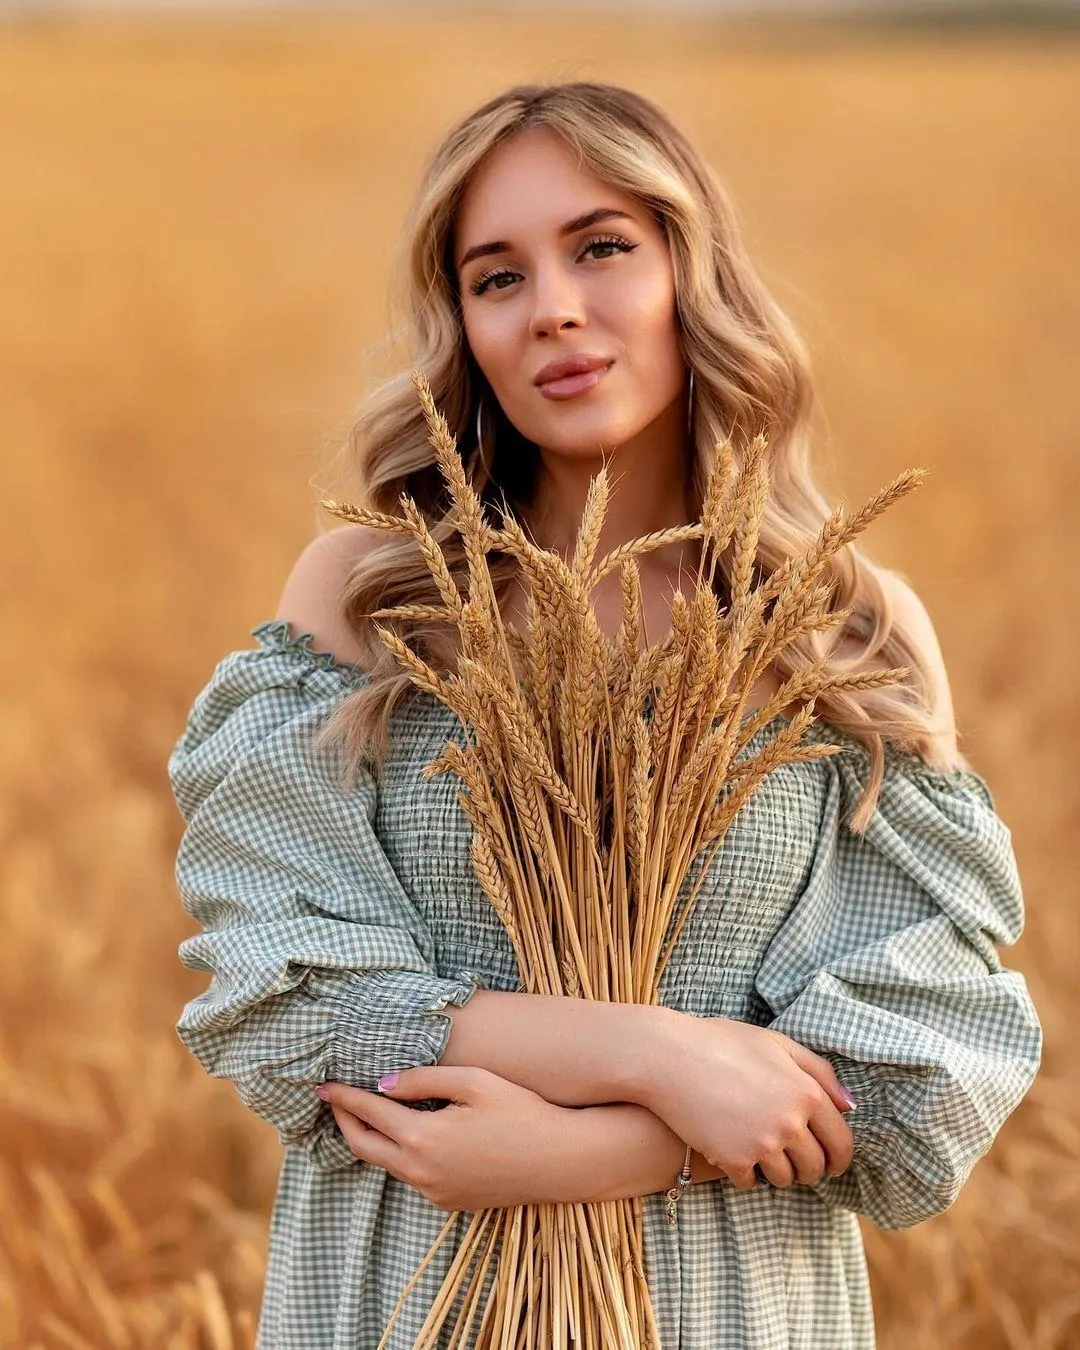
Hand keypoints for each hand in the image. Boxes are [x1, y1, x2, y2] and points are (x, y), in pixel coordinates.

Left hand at [316, 1067, 582, 1211]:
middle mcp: (422, 1172)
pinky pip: (413, 1176)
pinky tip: (410, 1134)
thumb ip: (423, 1079)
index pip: (368, 1113)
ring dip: (373, 1138)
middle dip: (344, 1121)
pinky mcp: (449, 1203)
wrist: (560, 1159)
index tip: (323, 1084)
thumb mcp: (473, 1081)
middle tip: (333, 1100)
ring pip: (388, 1163)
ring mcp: (435, 1192)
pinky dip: (401, 1154)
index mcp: (424, 1138)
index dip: (343, 1097)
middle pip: (364, 1147)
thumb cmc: (521, 1110)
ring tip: (368, 1112)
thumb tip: (383, 1084)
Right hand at [637, 1016, 856, 1190]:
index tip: (830, 1163)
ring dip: (778, 1172)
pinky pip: (751, 1182)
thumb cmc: (723, 1043)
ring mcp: (762, 1143)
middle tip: (792, 1159)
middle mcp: (791, 1122)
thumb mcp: (777, 1044)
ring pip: (785, 1179)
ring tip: (762, 1153)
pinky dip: (746, 1173)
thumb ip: (820, 1072)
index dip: (839, 1158)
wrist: (669, 1056)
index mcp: (807, 1093)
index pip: (842, 1144)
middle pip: (815, 1168)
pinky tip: (735, 1154)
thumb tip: (849, 1106)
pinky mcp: (733, 1159)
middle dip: (808, 1168)